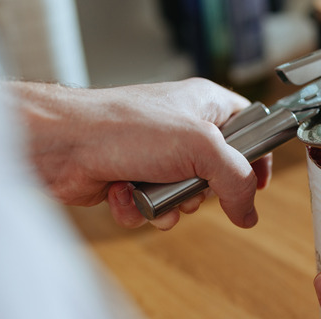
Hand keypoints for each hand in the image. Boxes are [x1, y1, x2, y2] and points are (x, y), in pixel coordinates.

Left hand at [9, 78, 271, 229]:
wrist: (60, 145)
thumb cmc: (122, 127)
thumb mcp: (201, 147)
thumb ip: (237, 180)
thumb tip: (249, 212)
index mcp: (205, 106)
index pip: (250, 128)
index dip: (258, 156)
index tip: (259, 182)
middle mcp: (184, 130)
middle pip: (220, 174)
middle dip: (204, 191)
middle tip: (192, 183)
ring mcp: (158, 156)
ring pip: (188, 198)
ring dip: (172, 204)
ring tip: (153, 189)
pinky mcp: (135, 179)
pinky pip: (156, 208)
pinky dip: (142, 209)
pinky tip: (125, 194)